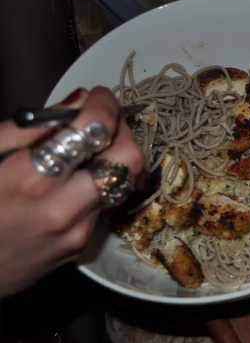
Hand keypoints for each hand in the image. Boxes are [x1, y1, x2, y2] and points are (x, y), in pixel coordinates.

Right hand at [0, 87, 143, 297]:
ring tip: (89, 149)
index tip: (99, 95)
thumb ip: (28, 129)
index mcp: (31, 179)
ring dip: (113, 158)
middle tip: (104, 122)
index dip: (104, 105)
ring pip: (121, 182)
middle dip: (123, 131)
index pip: (95, 131)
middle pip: (129, 158)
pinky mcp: (79, 247)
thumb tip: (77, 101)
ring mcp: (76, 232)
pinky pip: (103, 205)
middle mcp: (63, 208)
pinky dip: (96, 184)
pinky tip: (72, 182)